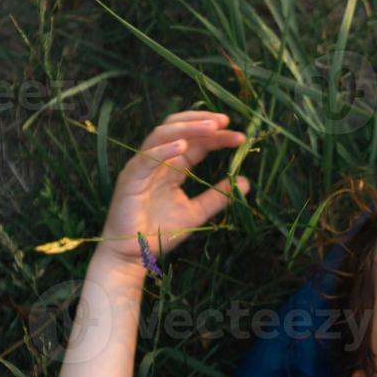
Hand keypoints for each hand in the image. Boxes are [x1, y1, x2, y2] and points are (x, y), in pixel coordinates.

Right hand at [98, 110, 250, 264]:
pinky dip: (163, 150)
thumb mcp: (196, 212)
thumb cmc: (160, 233)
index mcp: (172, 167)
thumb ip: (217, 196)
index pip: (196, 143)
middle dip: (201, 122)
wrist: (134, 255)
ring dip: (187, 128)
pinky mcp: (130, 178)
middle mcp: (157, 161)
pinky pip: (146, 159)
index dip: (216, 136)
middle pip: (177, 129)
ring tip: (211, 127)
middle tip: (225, 122)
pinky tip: (183, 146)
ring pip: (162, 136)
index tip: (239, 136)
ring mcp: (142, 167)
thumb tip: (246, 182)